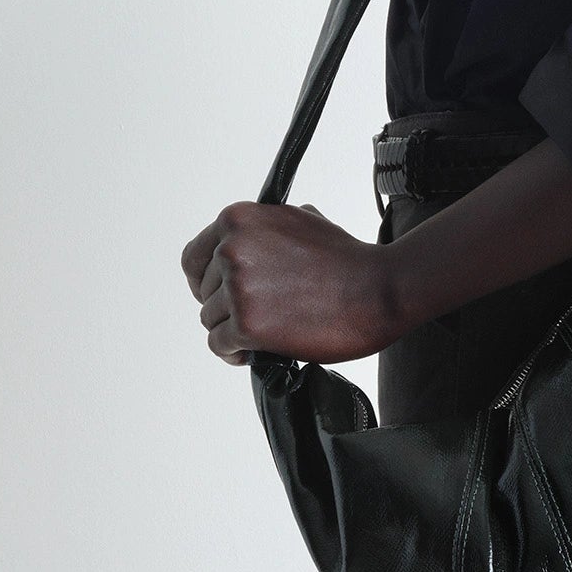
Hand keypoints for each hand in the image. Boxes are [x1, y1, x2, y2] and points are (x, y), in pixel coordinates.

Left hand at [180, 201, 397, 366]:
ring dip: (233, 330)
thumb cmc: (347, 258)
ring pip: (210, 320)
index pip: (194, 257)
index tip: (216, 292)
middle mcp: (232, 250)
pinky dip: (234, 353)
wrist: (377, 288)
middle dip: (226, 306)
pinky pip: (219, 345)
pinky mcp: (247, 324)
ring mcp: (238, 288)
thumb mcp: (302, 219)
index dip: (204, 279)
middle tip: (258, 315)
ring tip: (263, 334)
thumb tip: (251, 242)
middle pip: (204, 292)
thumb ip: (265, 229)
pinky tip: (255, 352)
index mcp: (239, 220)